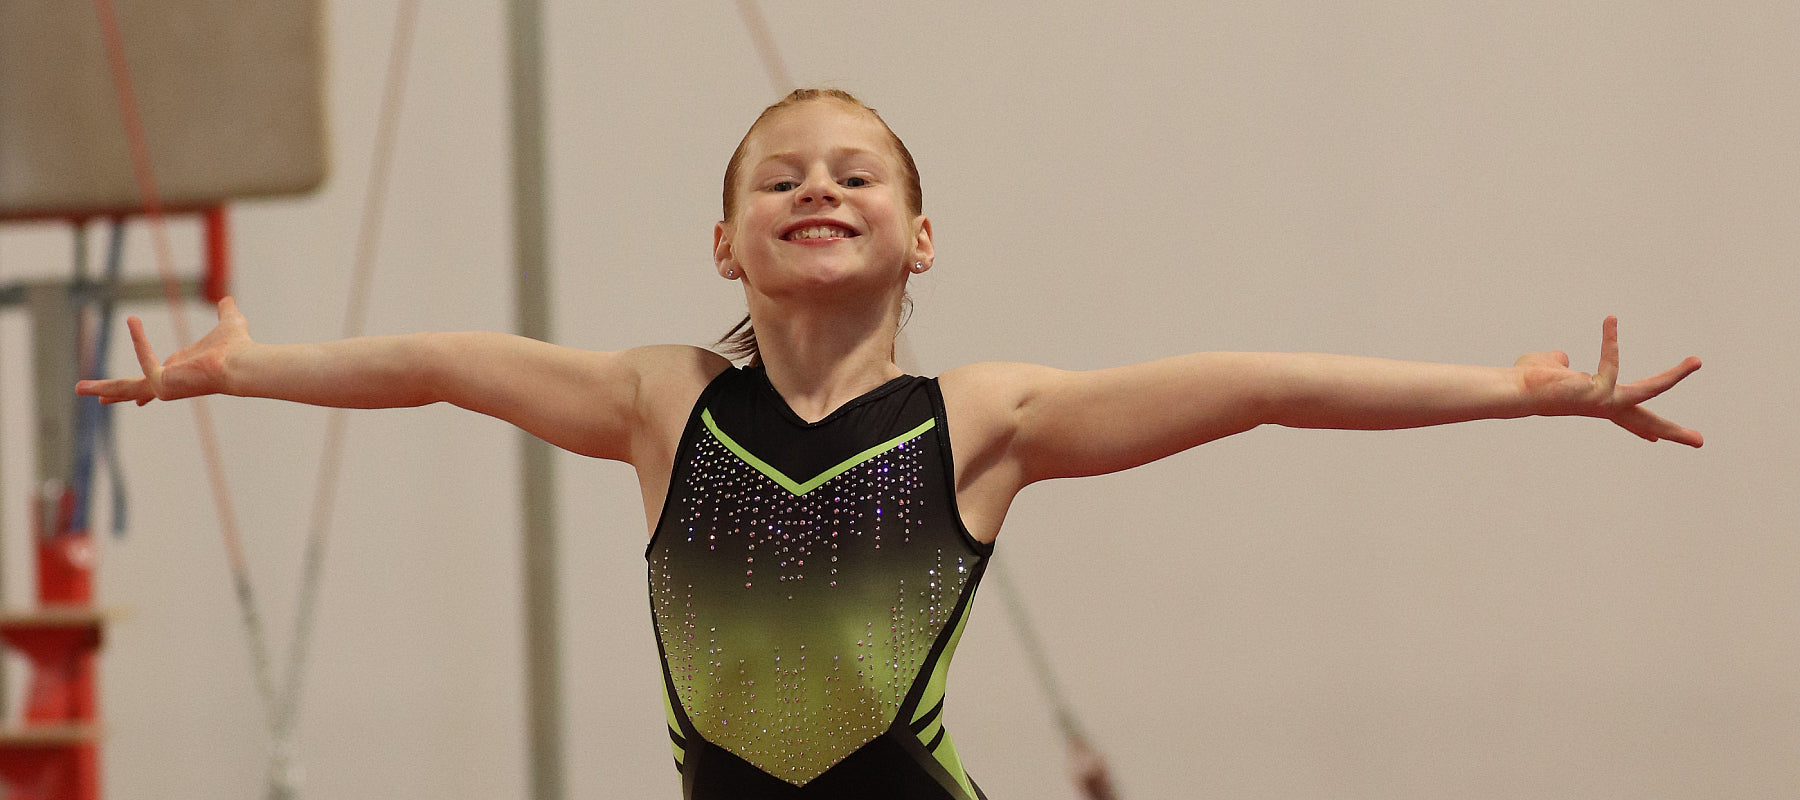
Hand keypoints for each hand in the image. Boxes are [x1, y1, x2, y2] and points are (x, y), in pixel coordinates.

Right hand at [75, 296, 252, 404]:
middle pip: (134, 389)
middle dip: (112, 392)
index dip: (144, 388)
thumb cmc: (239, 347)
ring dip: (102, 388)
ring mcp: (165, 386)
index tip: (137, 400)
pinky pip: (143, 358)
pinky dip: (138, 338)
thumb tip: (228, 299)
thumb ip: (225, 311)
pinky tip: (133, 321)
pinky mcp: (162, 383)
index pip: (155, 379)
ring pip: (126, 387)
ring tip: (78, 389)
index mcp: (181, 372)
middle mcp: (171, 383)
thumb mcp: (229, 323)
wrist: (243, 362)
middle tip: (89, 396)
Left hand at [1516, 316, 1701, 446]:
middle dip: (1672, 431)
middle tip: (1701, 441)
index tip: (1655, 441)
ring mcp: (1603, 402)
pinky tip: (1610, 321)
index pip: (1624, 417)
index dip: (1640, 429)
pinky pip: (1610, 362)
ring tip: (1697, 361)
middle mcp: (1603, 407)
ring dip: (1674, 375)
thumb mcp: (1550, 368)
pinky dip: (1610, 340)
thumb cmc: (1528, 380)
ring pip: (1649, 391)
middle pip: (1644, 420)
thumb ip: (1560, 363)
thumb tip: (1563, 358)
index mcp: (1597, 403)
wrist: (1514, 390)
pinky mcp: (1598, 392)